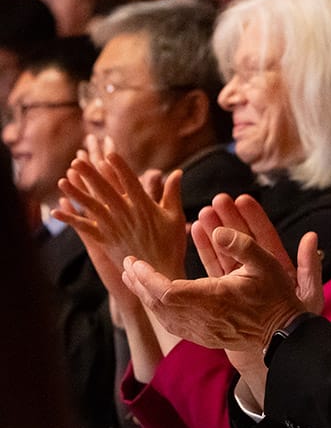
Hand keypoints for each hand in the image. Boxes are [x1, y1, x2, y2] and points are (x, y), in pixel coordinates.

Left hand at [54, 152, 187, 280]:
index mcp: (145, 207)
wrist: (159, 274)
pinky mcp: (105, 241)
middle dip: (90, 175)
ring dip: (76, 193)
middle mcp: (126, 215)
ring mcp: (114, 228)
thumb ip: (173, 193)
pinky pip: (85, 229)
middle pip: (105, 191)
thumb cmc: (171, 244)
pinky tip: (57, 211)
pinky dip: (70, 220)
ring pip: (91, 207)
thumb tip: (177, 172)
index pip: (130, 182)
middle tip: (77, 161)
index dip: (119, 167)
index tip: (109, 153)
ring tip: (62, 180)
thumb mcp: (176, 216)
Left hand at [121, 227, 307, 352]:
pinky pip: (172, 325)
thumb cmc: (276, 296)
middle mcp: (203, 319)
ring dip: (146, 296)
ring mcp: (202, 332)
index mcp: (214, 299)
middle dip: (139, 283)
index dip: (147, 277)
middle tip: (128, 264)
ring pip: (162, 316)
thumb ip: (242, 245)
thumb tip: (218, 231)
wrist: (284, 333)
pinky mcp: (204, 338)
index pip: (167, 290)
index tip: (135, 261)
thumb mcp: (267, 263)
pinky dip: (158, 310)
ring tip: (134, 278)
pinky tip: (154, 298)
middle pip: (158, 304)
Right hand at [190, 194, 323, 314]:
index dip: (254, 219)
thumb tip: (312, 237)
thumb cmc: (299, 323)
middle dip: (230, 220)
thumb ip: (311, 267)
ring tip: (202, 214)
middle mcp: (258, 273)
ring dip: (214, 234)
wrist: (280, 350)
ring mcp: (241, 283)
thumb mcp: (310, 295)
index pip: (265, 238)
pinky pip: (213, 270)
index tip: (242, 199)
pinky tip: (195, 235)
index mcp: (279, 270)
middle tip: (217, 200)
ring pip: (225, 253)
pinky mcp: (226, 295)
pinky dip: (205, 253)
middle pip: (241, 241)